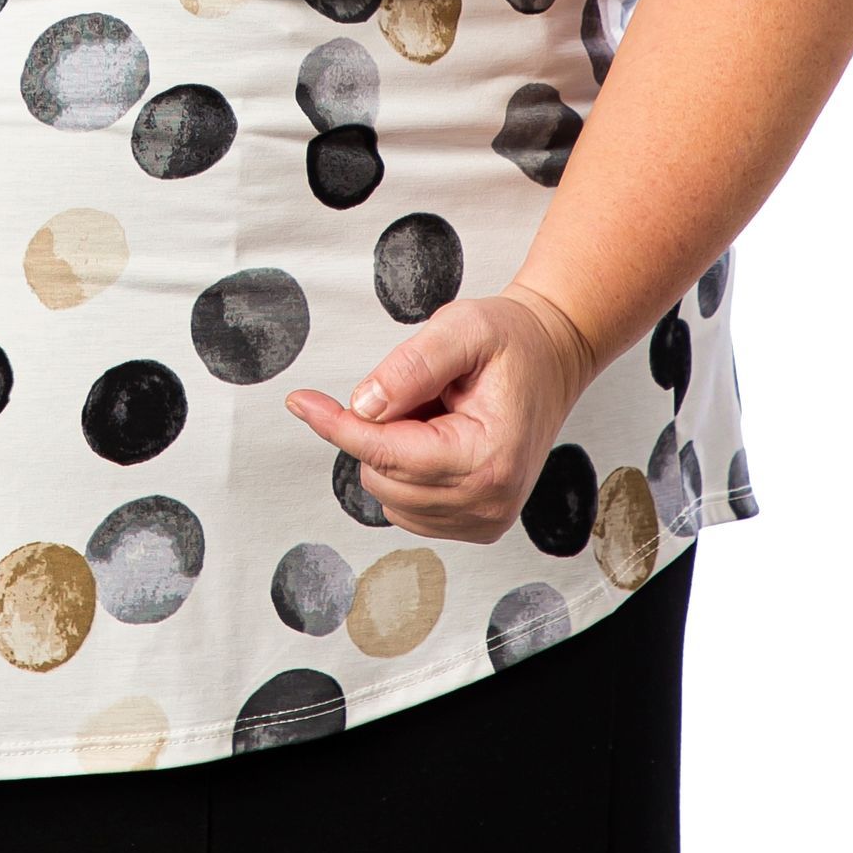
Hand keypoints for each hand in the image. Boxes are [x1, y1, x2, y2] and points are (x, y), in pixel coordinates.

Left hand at [283, 285, 597, 542]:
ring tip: (438, 412)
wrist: (552, 357)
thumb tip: (362, 406)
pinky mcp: (476, 524)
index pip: (388, 452)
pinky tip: (440, 437)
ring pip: (388, 494)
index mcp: (489, 457)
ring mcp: (484, 519)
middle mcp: (489, 501)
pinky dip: (406, 470)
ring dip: (395, 450)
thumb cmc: (513, 340)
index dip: (337, 424)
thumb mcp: (462, 328)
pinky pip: (405, 506)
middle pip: (381, 475)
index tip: (300, 401)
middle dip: (382, 428)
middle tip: (423, 390)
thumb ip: (411, 366)